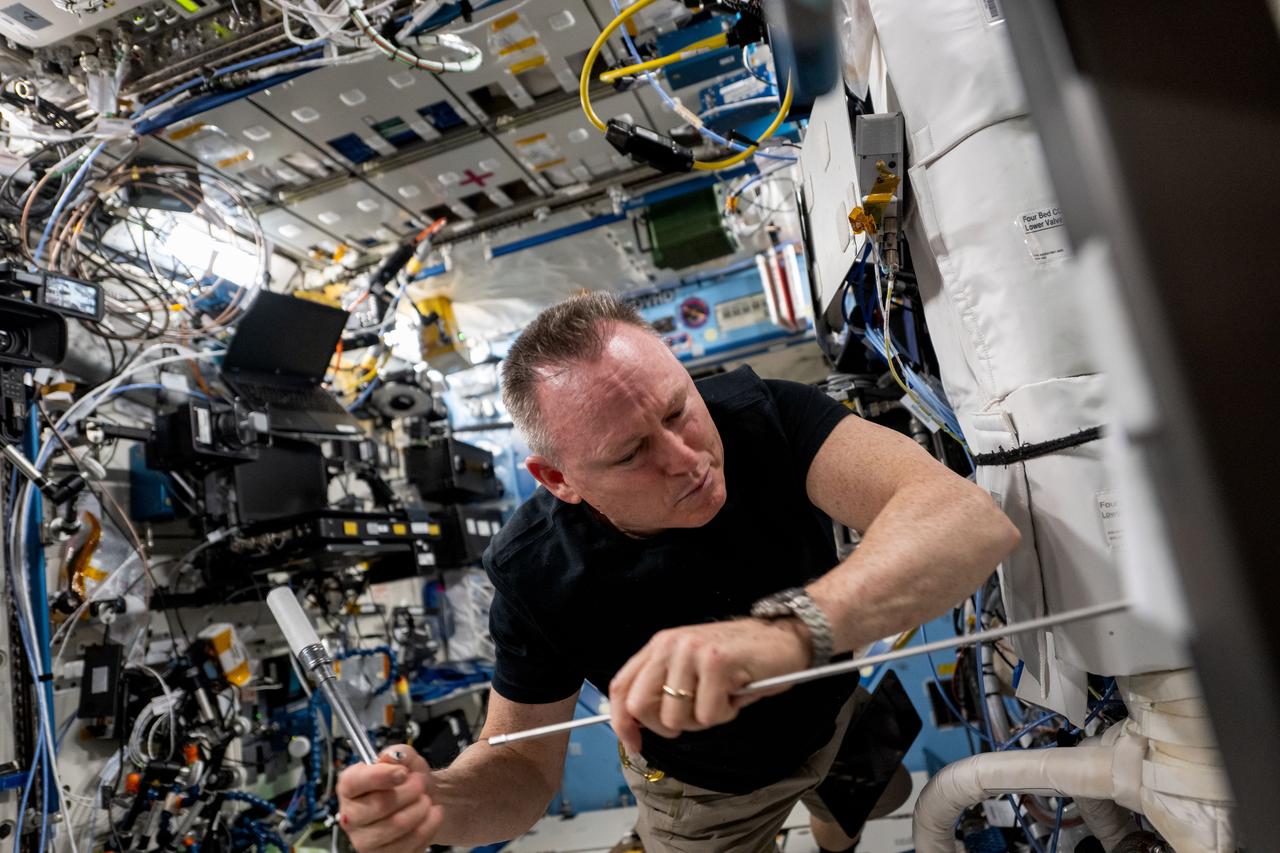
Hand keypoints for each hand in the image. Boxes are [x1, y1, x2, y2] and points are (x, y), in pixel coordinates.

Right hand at [336, 745, 444, 852]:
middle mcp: (351, 815)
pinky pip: (407, 845)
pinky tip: (431, 816)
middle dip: (409, 791)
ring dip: (420, 809)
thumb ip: (399, 752)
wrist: (425, 802)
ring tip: (426, 800)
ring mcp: (363, 840)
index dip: (380, 777)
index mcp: (350, 787)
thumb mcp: (407, 759)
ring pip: (396, 825)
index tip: (402, 773)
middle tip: (420, 784)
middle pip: (379, 805)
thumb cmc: (409, 781)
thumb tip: (391, 756)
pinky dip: (427, 827)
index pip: (354, 783)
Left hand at [608, 618, 809, 754]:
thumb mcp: (692, 667)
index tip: (634, 745)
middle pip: (642, 708)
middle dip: (668, 726)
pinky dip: (726, 713)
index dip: (622, 722)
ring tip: (722, 696)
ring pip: (676, 717)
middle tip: (698, 715)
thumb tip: (639, 726)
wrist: (785, 637)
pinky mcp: (716, 663)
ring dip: (704, 719)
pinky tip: (737, 692)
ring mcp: (692, 652)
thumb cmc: (740, 659)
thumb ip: (665, 687)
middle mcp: (670, 645)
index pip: (622, 687)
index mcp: (660, 645)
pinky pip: (708, 715)